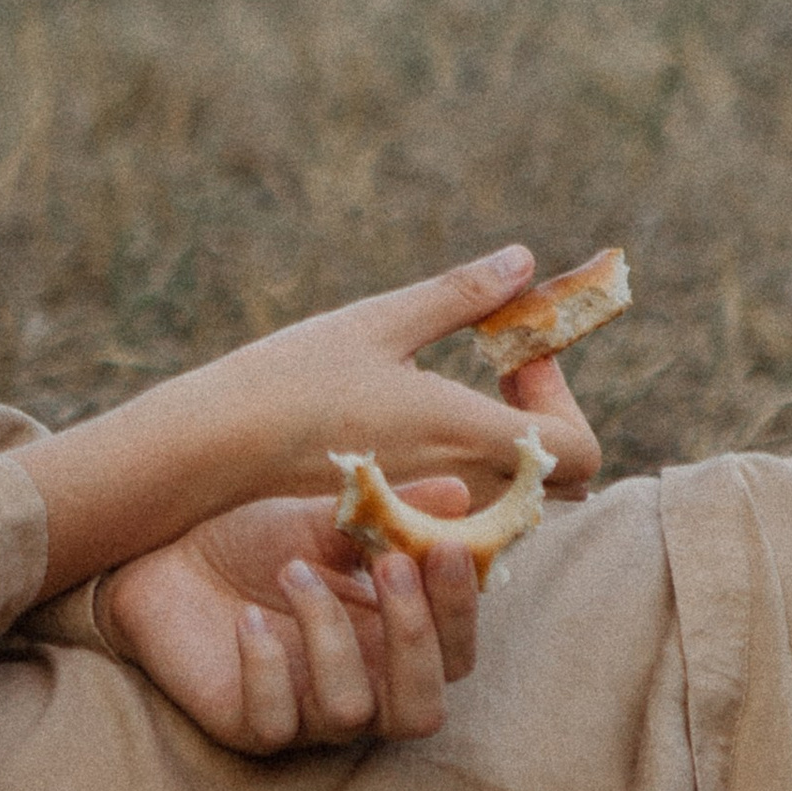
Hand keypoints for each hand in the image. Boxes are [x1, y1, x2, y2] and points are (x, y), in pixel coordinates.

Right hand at [26, 249, 601, 557]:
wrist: (212, 450)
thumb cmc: (289, 378)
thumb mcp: (378, 322)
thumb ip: (460, 297)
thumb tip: (525, 261)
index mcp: (465, 435)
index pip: (579, 451)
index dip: (565, 397)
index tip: (518, 354)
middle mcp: (458, 491)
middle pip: (558, 481)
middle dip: (545, 419)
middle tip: (499, 366)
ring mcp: (429, 517)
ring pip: (515, 502)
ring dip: (510, 447)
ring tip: (458, 393)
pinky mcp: (400, 528)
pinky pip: (468, 518)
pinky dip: (470, 478)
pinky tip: (419, 430)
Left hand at [103, 485, 482, 752]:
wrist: (161, 560)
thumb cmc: (251, 546)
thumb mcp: (319, 520)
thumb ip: (385, 514)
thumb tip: (461, 491)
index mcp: (388, 644)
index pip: (453, 655)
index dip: (459, 609)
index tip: (448, 545)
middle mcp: (358, 690)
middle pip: (423, 708)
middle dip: (414, 636)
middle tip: (388, 563)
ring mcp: (303, 716)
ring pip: (351, 711)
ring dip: (329, 632)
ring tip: (291, 571)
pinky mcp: (247, 727)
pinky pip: (274, 722)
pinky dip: (267, 666)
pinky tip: (246, 620)